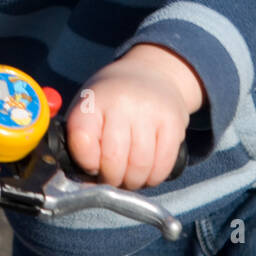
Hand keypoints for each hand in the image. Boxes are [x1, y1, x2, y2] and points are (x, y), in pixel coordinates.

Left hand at [65, 55, 189, 190]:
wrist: (150, 73)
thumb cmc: (112, 100)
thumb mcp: (88, 108)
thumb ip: (82, 143)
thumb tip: (86, 183)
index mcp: (93, 100)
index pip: (82, 142)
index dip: (86, 162)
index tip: (91, 164)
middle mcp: (121, 103)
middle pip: (113, 160)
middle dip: (111, 179)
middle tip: (112, 178)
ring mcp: (150, 112)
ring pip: (140, 167)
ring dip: (133, 182)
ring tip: (130, 175)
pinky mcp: (174, 123)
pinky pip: (163, 166)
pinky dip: (154, 177)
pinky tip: (148, 171)